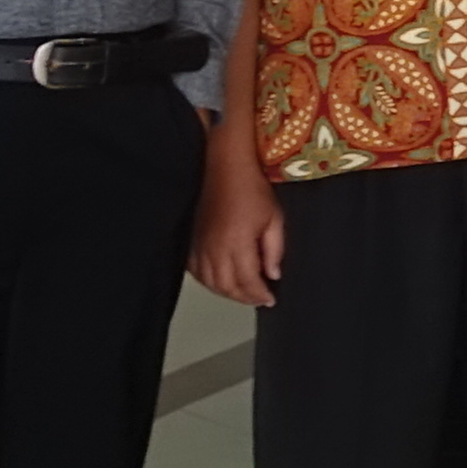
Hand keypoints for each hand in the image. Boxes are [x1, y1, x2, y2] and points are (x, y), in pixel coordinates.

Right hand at [186, 145, 285, 307]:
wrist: (225, 168)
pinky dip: (209, 282)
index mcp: (237, 242)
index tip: (270, 299)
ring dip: (227, 292)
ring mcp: (199, 246)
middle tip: (259, 298)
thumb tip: (273, 275)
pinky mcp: (191, 241)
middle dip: (244, 297)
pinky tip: (222, 280)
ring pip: (210, 283)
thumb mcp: (274, 218)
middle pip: (227, 287)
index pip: (247, 281)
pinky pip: (196, 272)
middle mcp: (214, 248)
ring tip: (244, 292)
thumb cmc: (252, 189)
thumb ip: (275, 250)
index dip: (259, 294)